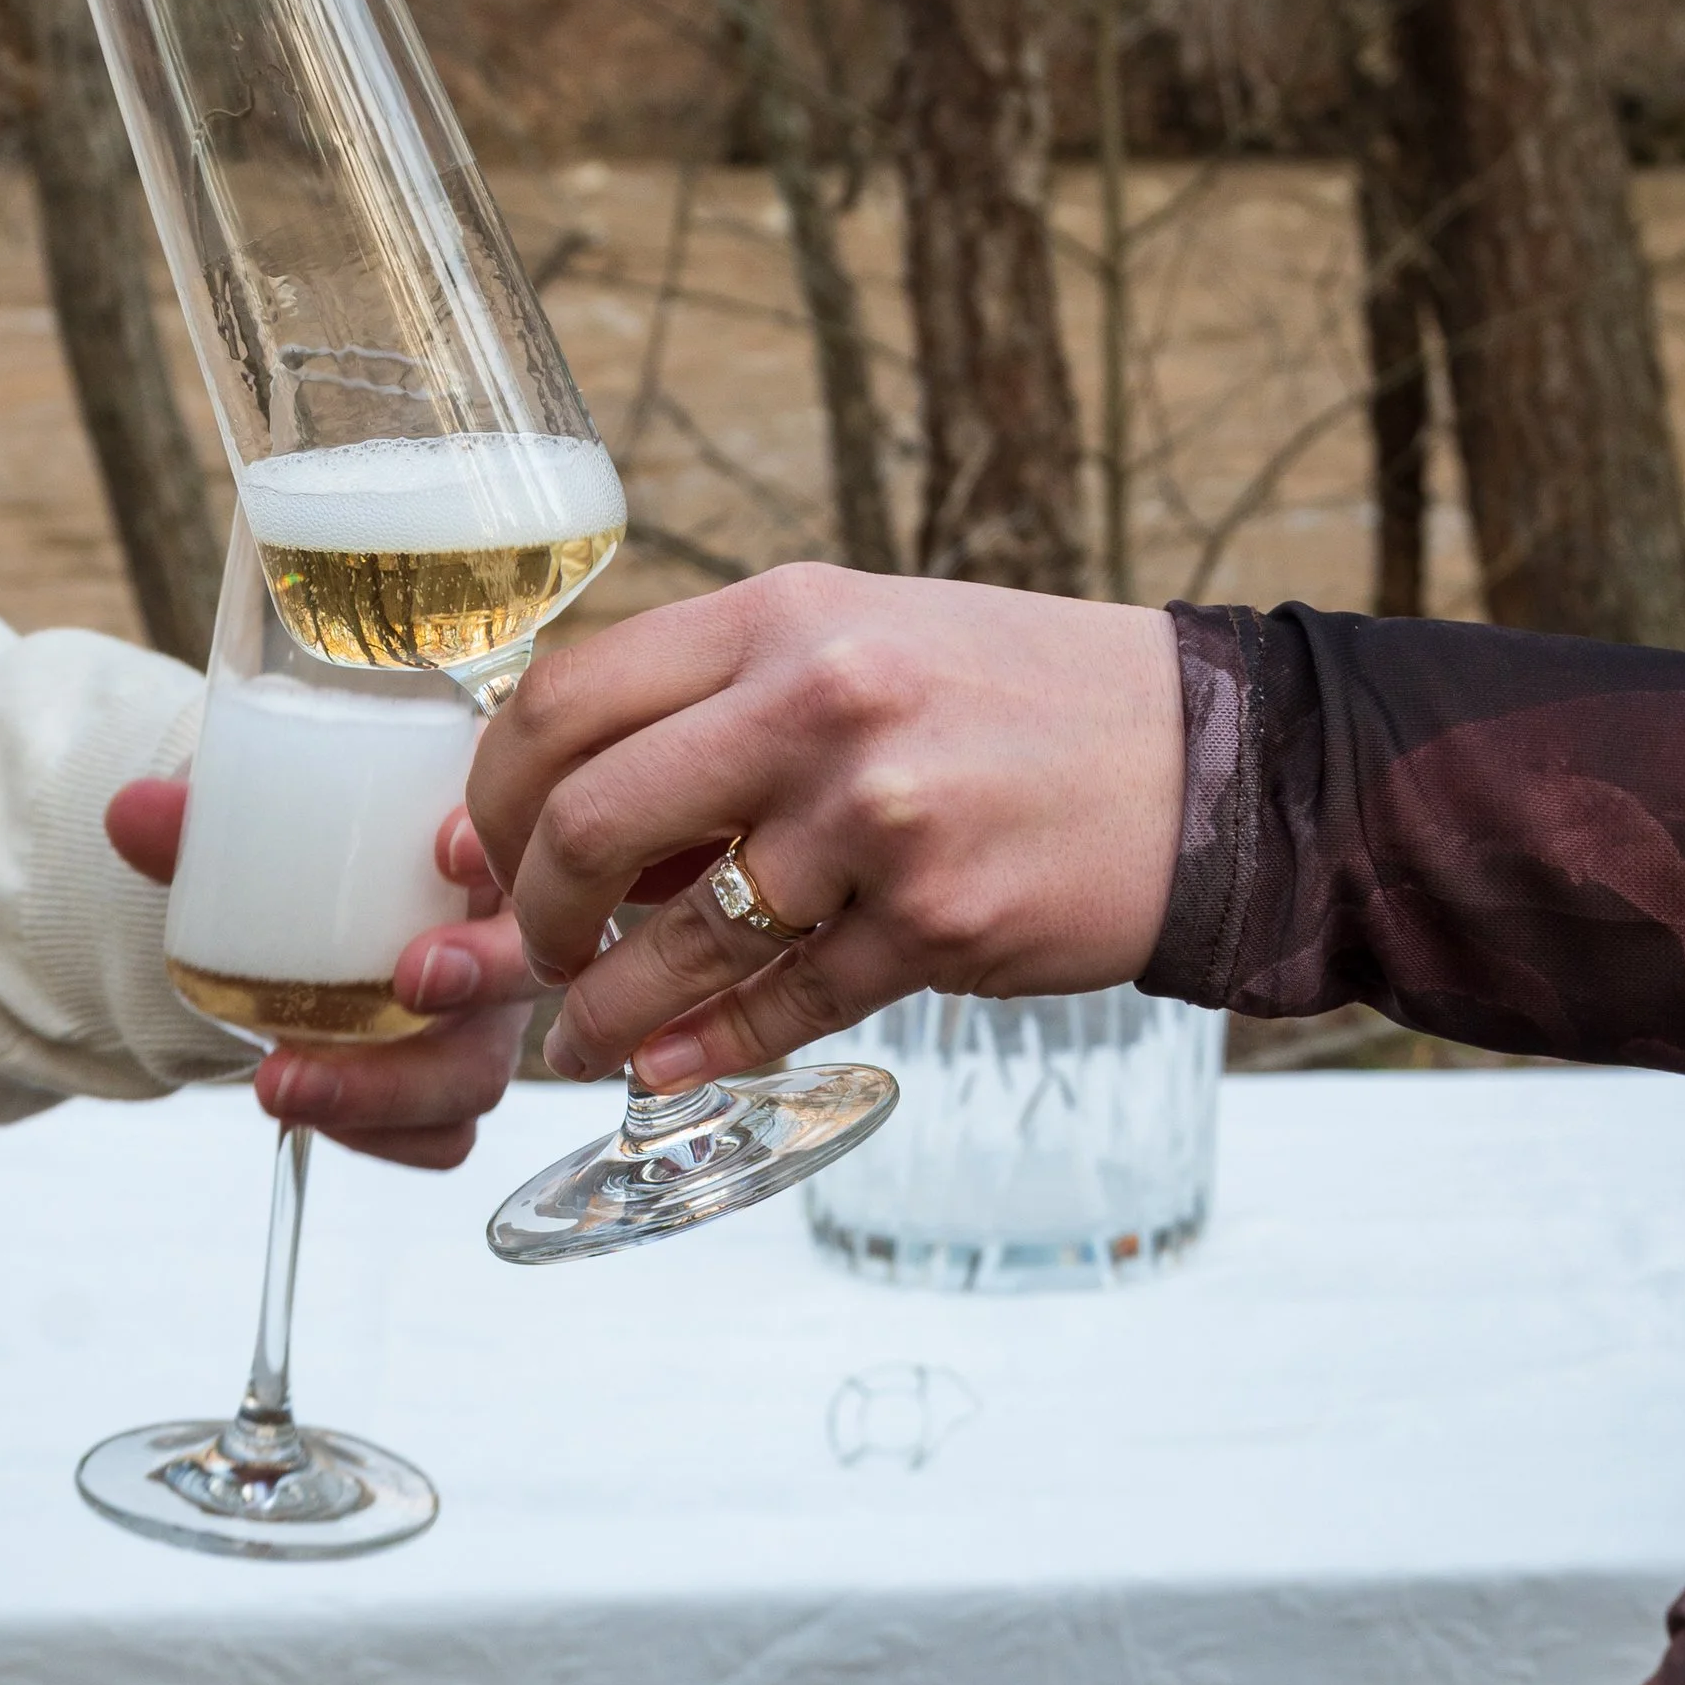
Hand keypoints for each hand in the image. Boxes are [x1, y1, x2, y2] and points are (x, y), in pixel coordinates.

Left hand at [105, 783, 536, 1169]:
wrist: (294, 923)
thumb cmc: (310, 857)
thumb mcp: (263, 824)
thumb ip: (206, 820)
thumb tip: (130, 813)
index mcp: (484, 846)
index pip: (530, 835)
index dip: (504, 844)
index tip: (445, 845)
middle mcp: (506, 935)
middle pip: (531, 964)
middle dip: (480, 977)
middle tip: (405, 981)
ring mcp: (490, 1022)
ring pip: (482, 1071)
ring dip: (392, 1089)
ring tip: (285, 1083)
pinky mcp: (456, 1088)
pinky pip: (444, 1136)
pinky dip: (380, 1138)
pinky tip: (306, 1112)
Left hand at [463, 567, 1183, 1085]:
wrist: (1206, 759)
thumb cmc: (1012, 700)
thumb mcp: (858, 647)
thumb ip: (715, 711)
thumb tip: (547, 820)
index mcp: (784, 617)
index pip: (565, 701)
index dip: (493, 795)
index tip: (479, 851)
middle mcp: (821, 704)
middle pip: (590, 823)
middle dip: (532, 914)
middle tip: (531, 953)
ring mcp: (882, 819)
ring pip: (678, 941)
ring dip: (603, 1011)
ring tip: (582, 1040)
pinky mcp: (939, 925)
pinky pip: (779, 1008)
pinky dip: (702, 1051)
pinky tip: (666, 1068)